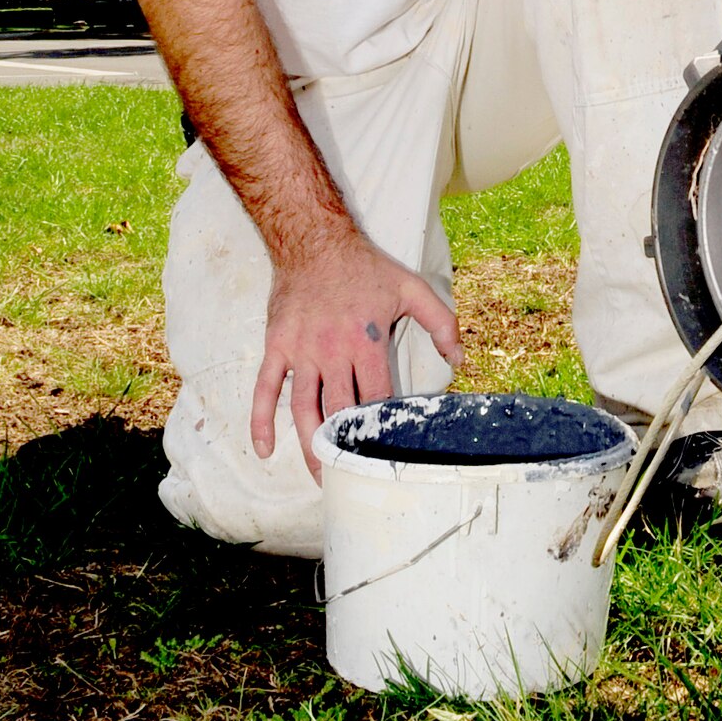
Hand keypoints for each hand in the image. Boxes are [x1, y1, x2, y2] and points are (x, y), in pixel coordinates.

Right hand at [252, 229, 462, 477]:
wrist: (314, 242)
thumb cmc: (364, 267)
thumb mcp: (411, 288)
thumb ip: (441, 322)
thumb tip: (460, 359)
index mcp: (367, 342)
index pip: (377, 396)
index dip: (384, 427)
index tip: (391, 453)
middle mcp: (332, 352)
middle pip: (340, 410)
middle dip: (349, 447)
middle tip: (356, 478)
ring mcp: (300, 351)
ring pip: (304, 408)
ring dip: (310, 446)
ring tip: (321, 477)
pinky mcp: (277, 346)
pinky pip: (265, 388)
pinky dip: (261, 421)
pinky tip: (265, 449)